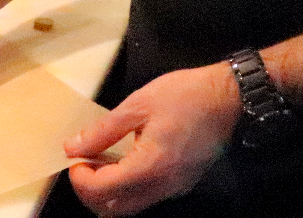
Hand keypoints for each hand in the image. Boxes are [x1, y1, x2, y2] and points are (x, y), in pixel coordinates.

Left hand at [63, 63, 240, 216]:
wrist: (229, 98)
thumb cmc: (185, 95)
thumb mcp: (138, 105)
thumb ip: (103, 131)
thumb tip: (74, 147)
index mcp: (149, 167)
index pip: (101, 191)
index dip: (80, 178)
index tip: (74, 157)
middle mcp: (162, 186)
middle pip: (112, 210)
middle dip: (89, 191)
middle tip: (84, 162)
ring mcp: (174, 188)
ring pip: (130, 206)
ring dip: (108, 191)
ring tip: (102, 159)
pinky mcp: (182, 184)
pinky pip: (146, 196)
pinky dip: (127, 187)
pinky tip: (125, 160)